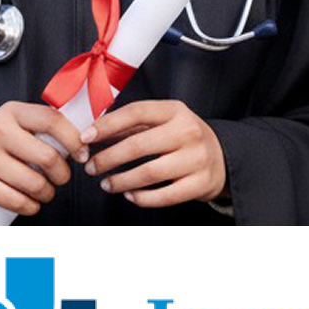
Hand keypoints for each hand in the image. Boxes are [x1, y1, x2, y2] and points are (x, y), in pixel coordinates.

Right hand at [0, 101, 83, 215]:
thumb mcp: (14, 122)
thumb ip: (42, 125)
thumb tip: (84, 137)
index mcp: (12, 111)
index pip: (52, 120)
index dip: (74, 139)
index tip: (82, 154)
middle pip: (48, 157)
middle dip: (63, 174)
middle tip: (61, 178)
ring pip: (34, 183)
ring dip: (48, 194)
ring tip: (46, 192)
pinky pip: (15, 201)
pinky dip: (31, 207)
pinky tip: (32, 204)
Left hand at [79, 100, 226, 207]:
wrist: (222, 156)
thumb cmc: (183, 137)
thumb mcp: (163, 121)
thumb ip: (132, 125)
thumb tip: (94, 132)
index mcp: (175, 111)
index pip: (136, 112)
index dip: (107, 125)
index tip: (86, 137)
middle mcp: (188, 131)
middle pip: (138, 146)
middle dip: (108, 158)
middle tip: (91, 167)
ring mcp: (196, 158)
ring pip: (149, 173)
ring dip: (121, 181)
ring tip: (106, 184)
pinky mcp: (200, 183)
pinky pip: (164, 196)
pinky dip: (141, 198)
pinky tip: (129, 195)